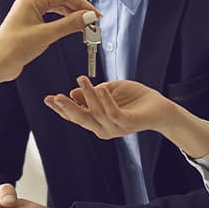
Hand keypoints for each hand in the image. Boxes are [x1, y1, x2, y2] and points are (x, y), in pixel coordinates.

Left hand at [0, 0, 97, 93]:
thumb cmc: (14, 48)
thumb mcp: (46, 35)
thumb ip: (69, 24)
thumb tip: (88, 17)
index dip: (82, 4)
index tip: (95, 15)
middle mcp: (29, 3)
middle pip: (61, 2)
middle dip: (78, 11)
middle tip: (93, 23)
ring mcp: (28, 14)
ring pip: (57, 11)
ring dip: (71, 18)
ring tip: (85, 28)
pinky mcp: (29, 26)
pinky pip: (50, 20)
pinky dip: (62, 24)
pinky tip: (71, 30)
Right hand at [44, 77, 179, 138]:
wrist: (160, 108)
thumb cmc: (136, 99)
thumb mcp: (109, 91)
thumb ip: (92, 93)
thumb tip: (74, 91)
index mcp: (97, 120)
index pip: (75, 116)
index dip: (60, 109)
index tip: (48, 99)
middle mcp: (103, 128)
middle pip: (80, 119)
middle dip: (67, 108)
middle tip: (55, 97)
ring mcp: (115, 128)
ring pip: (95, 113)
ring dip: (88, 96)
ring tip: (82, 79)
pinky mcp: (127, 124)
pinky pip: (113, 112)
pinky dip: (106, 100)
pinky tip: (101, 89)